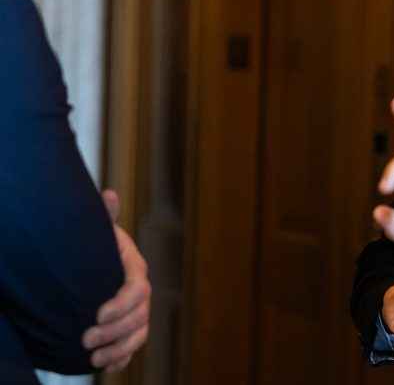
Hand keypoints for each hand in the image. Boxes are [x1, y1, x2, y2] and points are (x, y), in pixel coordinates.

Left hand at [82, 189, 151, 372]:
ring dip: (119, 349)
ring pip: (139, 334)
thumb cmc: (94, 248)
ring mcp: (137, 312)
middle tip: (85, 339)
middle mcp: (141, 293)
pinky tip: (105, 366)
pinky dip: (122, 358)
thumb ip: (104, 217)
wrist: (93, 268)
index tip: (97, 315)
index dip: (121, 304)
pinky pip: (133, 346)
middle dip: (115, 331)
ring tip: (94, 358)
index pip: (138, 288)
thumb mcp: (97, 233)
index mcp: (135, 268)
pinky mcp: (128, 329)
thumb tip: (108, 194)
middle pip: (139, 316)